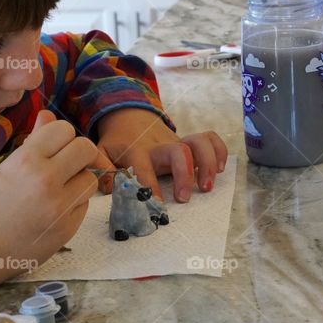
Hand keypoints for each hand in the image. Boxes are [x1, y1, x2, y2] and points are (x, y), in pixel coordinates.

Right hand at [0, 110, 100, 268]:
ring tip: (58, 191)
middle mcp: (45, 179)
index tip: (55, 148)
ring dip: (79, 181)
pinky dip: (75, 204)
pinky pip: (84, 204)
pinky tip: (55, 211)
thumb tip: (49, 115)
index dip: (62, 137)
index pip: (64, 129)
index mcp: (26, 159)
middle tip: (65, 166)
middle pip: (86, 148)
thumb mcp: (7, 167)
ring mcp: (59, 206)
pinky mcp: (68, 228)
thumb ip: (33, 141)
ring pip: (91, 178)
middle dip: (78, 154)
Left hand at [96, 108, 227, 202]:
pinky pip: (210, 138)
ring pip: (199, 142)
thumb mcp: (102, 151)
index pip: (144, 169)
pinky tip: (220, 169)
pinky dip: (219, 151)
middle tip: (184, 198)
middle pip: (179, 151)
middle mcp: (161, 145)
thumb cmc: (118, 141)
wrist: (129, 115)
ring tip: (207, 187)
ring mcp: (178, 141)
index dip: (151, 188)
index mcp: (138, 151)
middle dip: (185, 175)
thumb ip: (103, 168)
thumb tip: (108, 188)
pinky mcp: (189, 141)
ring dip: (208, 164)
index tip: (157, 207)